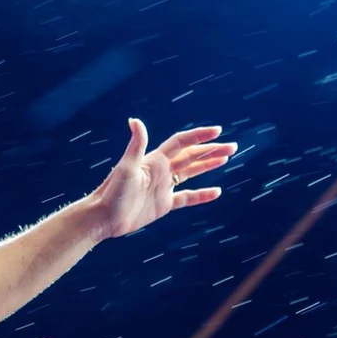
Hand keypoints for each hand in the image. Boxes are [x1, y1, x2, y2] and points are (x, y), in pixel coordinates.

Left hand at [88, 118, 236, 239]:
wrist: (103, 217)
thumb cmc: (112, 192)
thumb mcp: (126, 167)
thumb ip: (136, 145)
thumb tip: (135, 120)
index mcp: (154, 160)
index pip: (181, 143)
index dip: (199, 136)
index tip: (217, 130)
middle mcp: (160, 171)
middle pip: (190, 156)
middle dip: (211, 149)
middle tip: (232, 146)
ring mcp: (163, 187)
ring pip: (191, 172)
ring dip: (208, 165)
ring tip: (226, 158)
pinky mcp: (163, 204)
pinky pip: (187, 197)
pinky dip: (202, 195)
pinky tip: (216, 192)